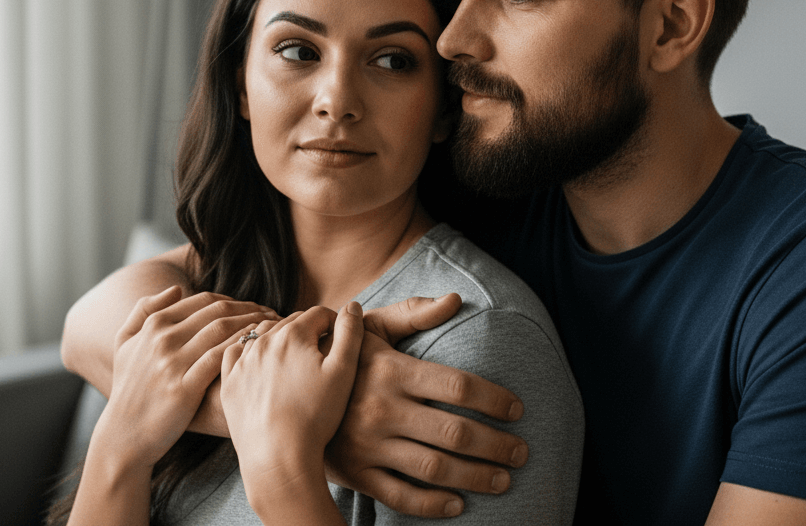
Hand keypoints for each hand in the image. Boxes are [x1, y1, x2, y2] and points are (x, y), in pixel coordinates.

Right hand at [90, 286, 278, 470]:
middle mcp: (162, 339)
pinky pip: (219, 358)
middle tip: (272, 314)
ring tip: (272, 329)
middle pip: (218, 311)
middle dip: (250, 309)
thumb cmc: (129, 389)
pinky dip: (242, 348)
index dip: (234, 300)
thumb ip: (144, 310)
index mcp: (153, 325)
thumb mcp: (124, 344)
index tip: (253, 307)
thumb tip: (176, 288)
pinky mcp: (184, 388)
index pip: (204, 300)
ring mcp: (172, 363)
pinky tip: (258, 350)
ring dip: (252, 324)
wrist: (125, 435)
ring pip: (222, 330)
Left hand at [221, 303, 364, 523]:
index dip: (334, 322)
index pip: (318, 314)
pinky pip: (234, 354)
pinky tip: (259, 363)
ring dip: (279, 339)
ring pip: (262, 336)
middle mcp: (262, 341)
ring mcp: (242, 362)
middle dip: (307, 330)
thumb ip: (350, 332)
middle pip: (290, 323)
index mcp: (292, 334)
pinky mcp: (229, 383)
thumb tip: (352, 306)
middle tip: (321, 349)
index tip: (341, 337)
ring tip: (293, 357)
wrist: (278, 457)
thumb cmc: (315, 416)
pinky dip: (248, 352)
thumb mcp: (343, 372)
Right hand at [324, 294, 529, 517]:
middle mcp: (381, 409)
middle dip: (497, 445)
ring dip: (477, 477)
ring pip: (435, 468)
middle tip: (522, 451)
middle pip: (455, 431)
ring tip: (505, 479)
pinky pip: (402, 497)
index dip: (495, 399)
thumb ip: (414, 314)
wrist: (284, 396)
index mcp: (391, 371)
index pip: (458, 386)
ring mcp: (368, 446)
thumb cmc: (343, 358)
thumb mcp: (371, 328)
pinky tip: (459, 504)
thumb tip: (457, 300)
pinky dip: (434, 505)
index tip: (518, 409)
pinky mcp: (357, 474)